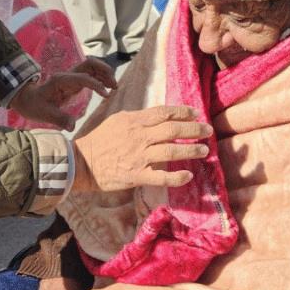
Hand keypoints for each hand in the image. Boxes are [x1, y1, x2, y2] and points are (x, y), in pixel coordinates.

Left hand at [11, 59, 115, 130]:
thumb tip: (72, 126)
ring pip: (92, 67)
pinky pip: (90, 75)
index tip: (107, 95)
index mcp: (61, 80)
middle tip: (114, 85)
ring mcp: (71, 76)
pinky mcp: (74, 81)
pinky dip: (101, 78)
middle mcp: (68, 75)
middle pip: (90, 63)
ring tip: (114, 87)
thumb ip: (59, 119)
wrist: (27, 99)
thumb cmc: (34, 105)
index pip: (83, 77)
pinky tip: (106, 88)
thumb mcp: (43, 114)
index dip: (96, 84)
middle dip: (104, 70)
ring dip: (105, 73)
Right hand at [72, 105, 210, 192]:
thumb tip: (159, 116)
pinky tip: (188, 175)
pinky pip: (162, 177)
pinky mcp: (137, 175)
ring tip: (204, 150)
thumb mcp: (118, 120)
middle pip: (173, 130)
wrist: (81, 163)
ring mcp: (139, 157)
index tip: (196, 114)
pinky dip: (177, 177)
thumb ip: (139, 118)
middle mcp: (139, 137)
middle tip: (208, 130)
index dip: (183, 112)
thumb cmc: (99, 140)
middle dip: (194, 129)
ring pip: (172, 151)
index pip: (164, 113)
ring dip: (191, 150)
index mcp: (134, 121)